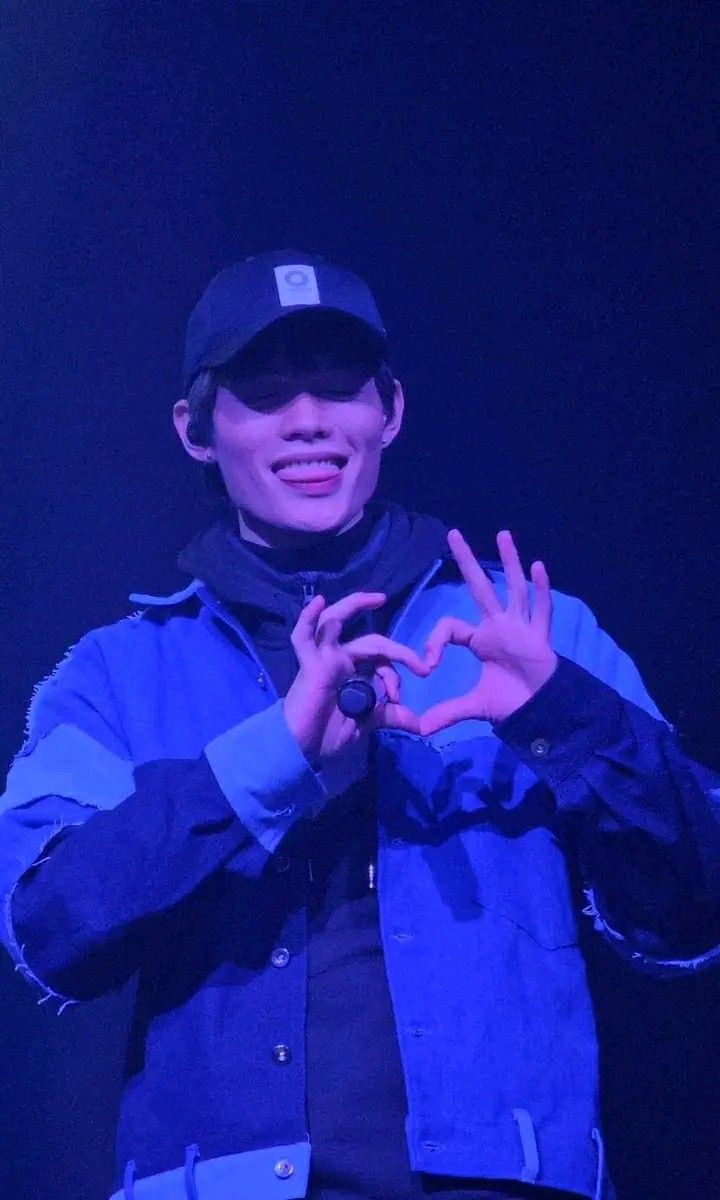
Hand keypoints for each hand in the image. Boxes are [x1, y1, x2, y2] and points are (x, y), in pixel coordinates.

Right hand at [284, 591, 427, 769]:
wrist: (299, 750)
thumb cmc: (326, 735)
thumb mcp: (365, 724)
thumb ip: (388, 717)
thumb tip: (419, 724)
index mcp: (355, 673)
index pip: (382, 661)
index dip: (395, 676)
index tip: (398, 699)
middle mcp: (340, 660)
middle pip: (371, 641)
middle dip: (398, 651)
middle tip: (422, 667)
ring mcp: (323, 658)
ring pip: (337, 622)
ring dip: (355, 606)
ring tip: (378, 599)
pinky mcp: (309, 664)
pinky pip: (304, 637)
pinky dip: (308, 618)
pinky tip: (319, 602)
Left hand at [419, 529, 557, 733]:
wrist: (542, 712)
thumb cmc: (512, 702)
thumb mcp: (475, 705)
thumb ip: (448, 712)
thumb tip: (419, 729)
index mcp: (480, 640)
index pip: (451, 627)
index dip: (435, 641)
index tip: (428, 664)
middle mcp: (499, 626)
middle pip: (480, 587)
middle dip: (466, 561)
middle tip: (452, 534)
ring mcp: (521, 627)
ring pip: (513, 588)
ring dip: (508, 562)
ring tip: (502, 534)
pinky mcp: (540, 636)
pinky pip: (542, 610)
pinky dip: (541, 589)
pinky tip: (538, 567)